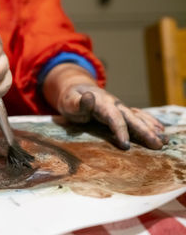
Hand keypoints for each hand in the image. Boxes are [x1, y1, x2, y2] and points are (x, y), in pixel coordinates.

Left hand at [43, 63, 167, 149]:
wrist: (76, 89)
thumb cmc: (71, 99)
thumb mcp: (70, 101)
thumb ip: (79, 102)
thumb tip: (90, 97)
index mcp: (102, 103)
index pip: (113, 118)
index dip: (120, 130)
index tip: (126, 145)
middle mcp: (115, 104)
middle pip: (131, 118)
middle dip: (145, 131)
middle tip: (157, 144)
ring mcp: (120, 107)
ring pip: (138, 117)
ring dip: (151, 128)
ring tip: (164, 140)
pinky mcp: (122, 111)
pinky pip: (139, 116)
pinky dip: (150, 123)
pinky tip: (161, 131)